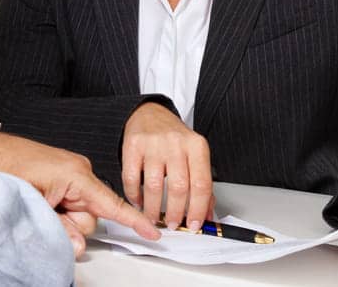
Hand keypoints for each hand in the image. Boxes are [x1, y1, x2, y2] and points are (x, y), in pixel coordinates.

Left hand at [0, 127, 158, 256]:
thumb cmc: (4, 166)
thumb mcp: (32, 202)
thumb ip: (58, 228)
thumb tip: (76, 246)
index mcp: (77, 173)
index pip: (112, 203)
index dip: (134, 220)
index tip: (153, 232)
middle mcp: (78, 172)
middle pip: (90, 217)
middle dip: (72, 227)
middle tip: (45, 218)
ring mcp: (69, 176)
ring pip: (78, 215)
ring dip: (60, 220)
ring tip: (35, 206)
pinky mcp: (59, 180)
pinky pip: (68, 205)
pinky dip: (57, 213)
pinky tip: (40, 205)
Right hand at [121, 103, 213, 231]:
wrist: (149, 113)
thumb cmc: (173, 138)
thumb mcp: (194, 154)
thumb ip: (202, 184)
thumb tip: (205, 215)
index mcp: (197, 146)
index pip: (202, 184)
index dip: (198, 209)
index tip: (193, 224)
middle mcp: (176, 143)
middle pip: (179, 188)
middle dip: (176, 213)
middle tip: (173, 224)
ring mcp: (154, 144)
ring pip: (155, 186)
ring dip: (154, 210)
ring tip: (154, 218)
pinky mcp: (133, 145)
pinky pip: (132, 178)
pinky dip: (134, 196)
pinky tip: (138, 202)